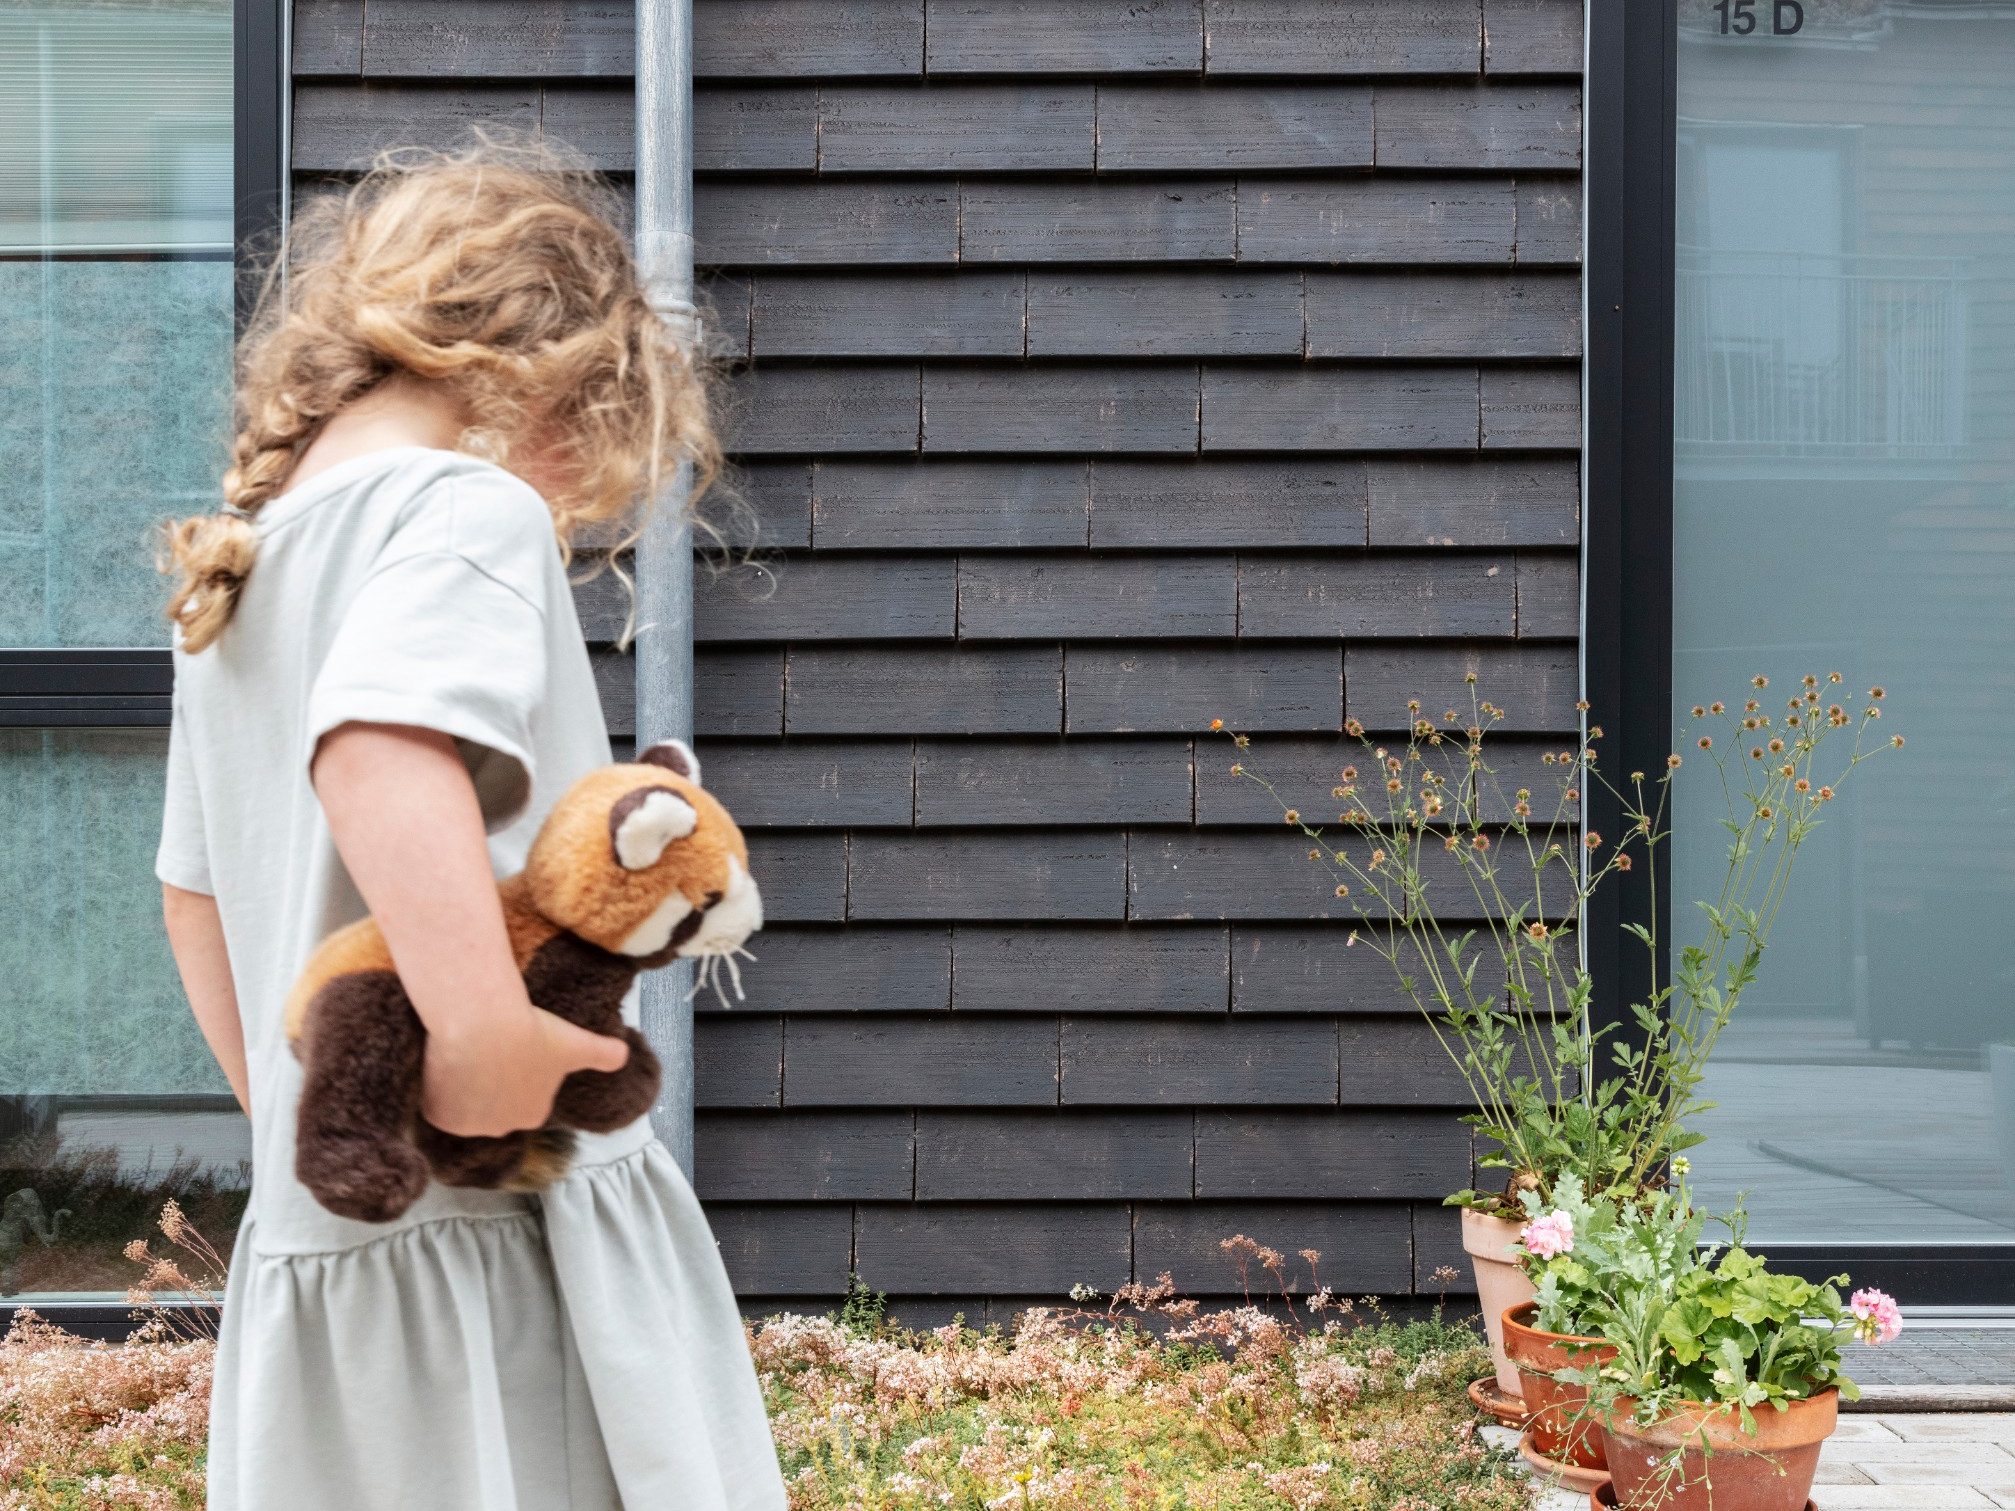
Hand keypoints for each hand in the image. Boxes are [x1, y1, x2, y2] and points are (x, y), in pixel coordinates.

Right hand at [421, 1005, 630, 1138]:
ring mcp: (466, 1125)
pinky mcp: (437, 1115)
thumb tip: (624, 1056)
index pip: (524, 1097)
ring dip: (463, 1087)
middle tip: (486, 1048)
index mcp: (533, 1115)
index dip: (516, 1072)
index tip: (511, 1049)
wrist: (482, 1025)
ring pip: (463, 1104)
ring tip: (465, 1052)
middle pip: (492, 1105)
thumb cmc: (534, 1032)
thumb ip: (604, 1054)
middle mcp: (500, 1129)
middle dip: (490, 1084)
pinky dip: (438, 1087)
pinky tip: (444, 1063)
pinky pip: (436, 1102)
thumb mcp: (578, 1042)